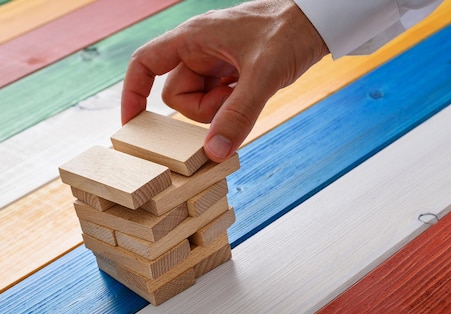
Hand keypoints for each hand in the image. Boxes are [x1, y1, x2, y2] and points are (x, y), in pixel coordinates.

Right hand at [121, 0, 328, 161]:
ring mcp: (216, 61)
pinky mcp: (232, 71)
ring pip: (199, 101)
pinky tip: (253, 93)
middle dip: (202, 110)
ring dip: (220, 109)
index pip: (144, 63)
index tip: (132, 123)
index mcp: (192, 38)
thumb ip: (237, 115)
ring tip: (249, 92)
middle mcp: (199, 49)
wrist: (318, 22)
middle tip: (233, 100)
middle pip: (177, 95)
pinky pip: (219, 100)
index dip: (132, 92)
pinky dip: (231, 106)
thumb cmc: (288, 33)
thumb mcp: (262, 77)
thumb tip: (213, 153)